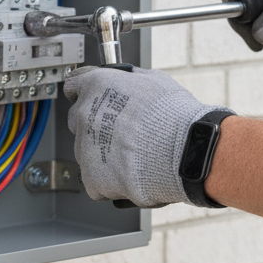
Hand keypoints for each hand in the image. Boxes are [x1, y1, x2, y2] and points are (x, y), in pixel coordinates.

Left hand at [63, 65, 226, 207]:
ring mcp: (85, 146)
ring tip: (132, 158)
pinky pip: (95, 182)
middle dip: (95, 126)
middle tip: (120, 134)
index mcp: (95, 85)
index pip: (74, 86)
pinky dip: (109, 183)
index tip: (91, 100)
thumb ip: (130, 79)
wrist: (188, 151)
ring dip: (103, 155)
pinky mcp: (92, 176)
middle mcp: (84, 113)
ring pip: (85, 151)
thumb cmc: (175, 116)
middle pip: (78, 120)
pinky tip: (129, 176)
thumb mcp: (153, 79)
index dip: (85, 94)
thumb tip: (128, 80)